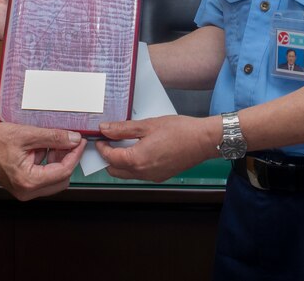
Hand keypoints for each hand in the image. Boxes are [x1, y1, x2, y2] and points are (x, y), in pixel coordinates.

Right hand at [0, 121, 85, 200]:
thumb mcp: (26, 135)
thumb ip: (53, 138)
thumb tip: (73, 139)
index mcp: (29, 182)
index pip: (63, 171)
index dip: (74, 155)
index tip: (80, 141)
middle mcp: (27, 192)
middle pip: (61, 179)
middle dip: (67, 159)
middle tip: (68, 141)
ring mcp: (25, 191)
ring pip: (54, 179)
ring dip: (57, 161)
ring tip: (50, 143)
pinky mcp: (23, 186)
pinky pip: (44, 177)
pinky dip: (47, 163)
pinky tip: (42, 148)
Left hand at [96, 115, 218, 182]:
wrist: (202, 140)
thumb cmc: (179, 130)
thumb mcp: (147, 125)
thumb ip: (123, 129)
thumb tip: (105, 129)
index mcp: (137, 159)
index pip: (110, 157)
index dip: (102, 147)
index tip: (100, 138)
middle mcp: (143, 173)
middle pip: (115, 171)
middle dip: (108, 158)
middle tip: (109, 142)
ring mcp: (152, 177)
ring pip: (127, 174)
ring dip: (121, 163)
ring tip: (123, 144)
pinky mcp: (160, 176)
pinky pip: (140, 174)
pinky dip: (133, 165)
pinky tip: (139, 150)